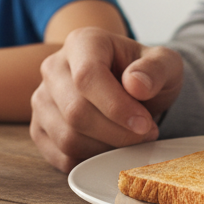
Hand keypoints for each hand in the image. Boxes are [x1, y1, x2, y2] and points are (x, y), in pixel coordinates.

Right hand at [30, 27, 183, 172]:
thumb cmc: (144, 73)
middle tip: (146, 133)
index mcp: (83, 42)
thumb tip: (135, 84)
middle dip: (117, 133)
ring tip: (130, 139)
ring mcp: (42, 98)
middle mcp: (54, 67)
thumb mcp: (165, 63)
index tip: (144, 124)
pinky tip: (111, 147)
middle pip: (76, 112)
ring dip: (106, 149)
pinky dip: (91, 161)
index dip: (116, 107)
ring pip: (67, 138)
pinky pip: (61, 157)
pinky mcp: (39, 128)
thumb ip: (156, 69)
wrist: (130, 86)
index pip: (88, 76)